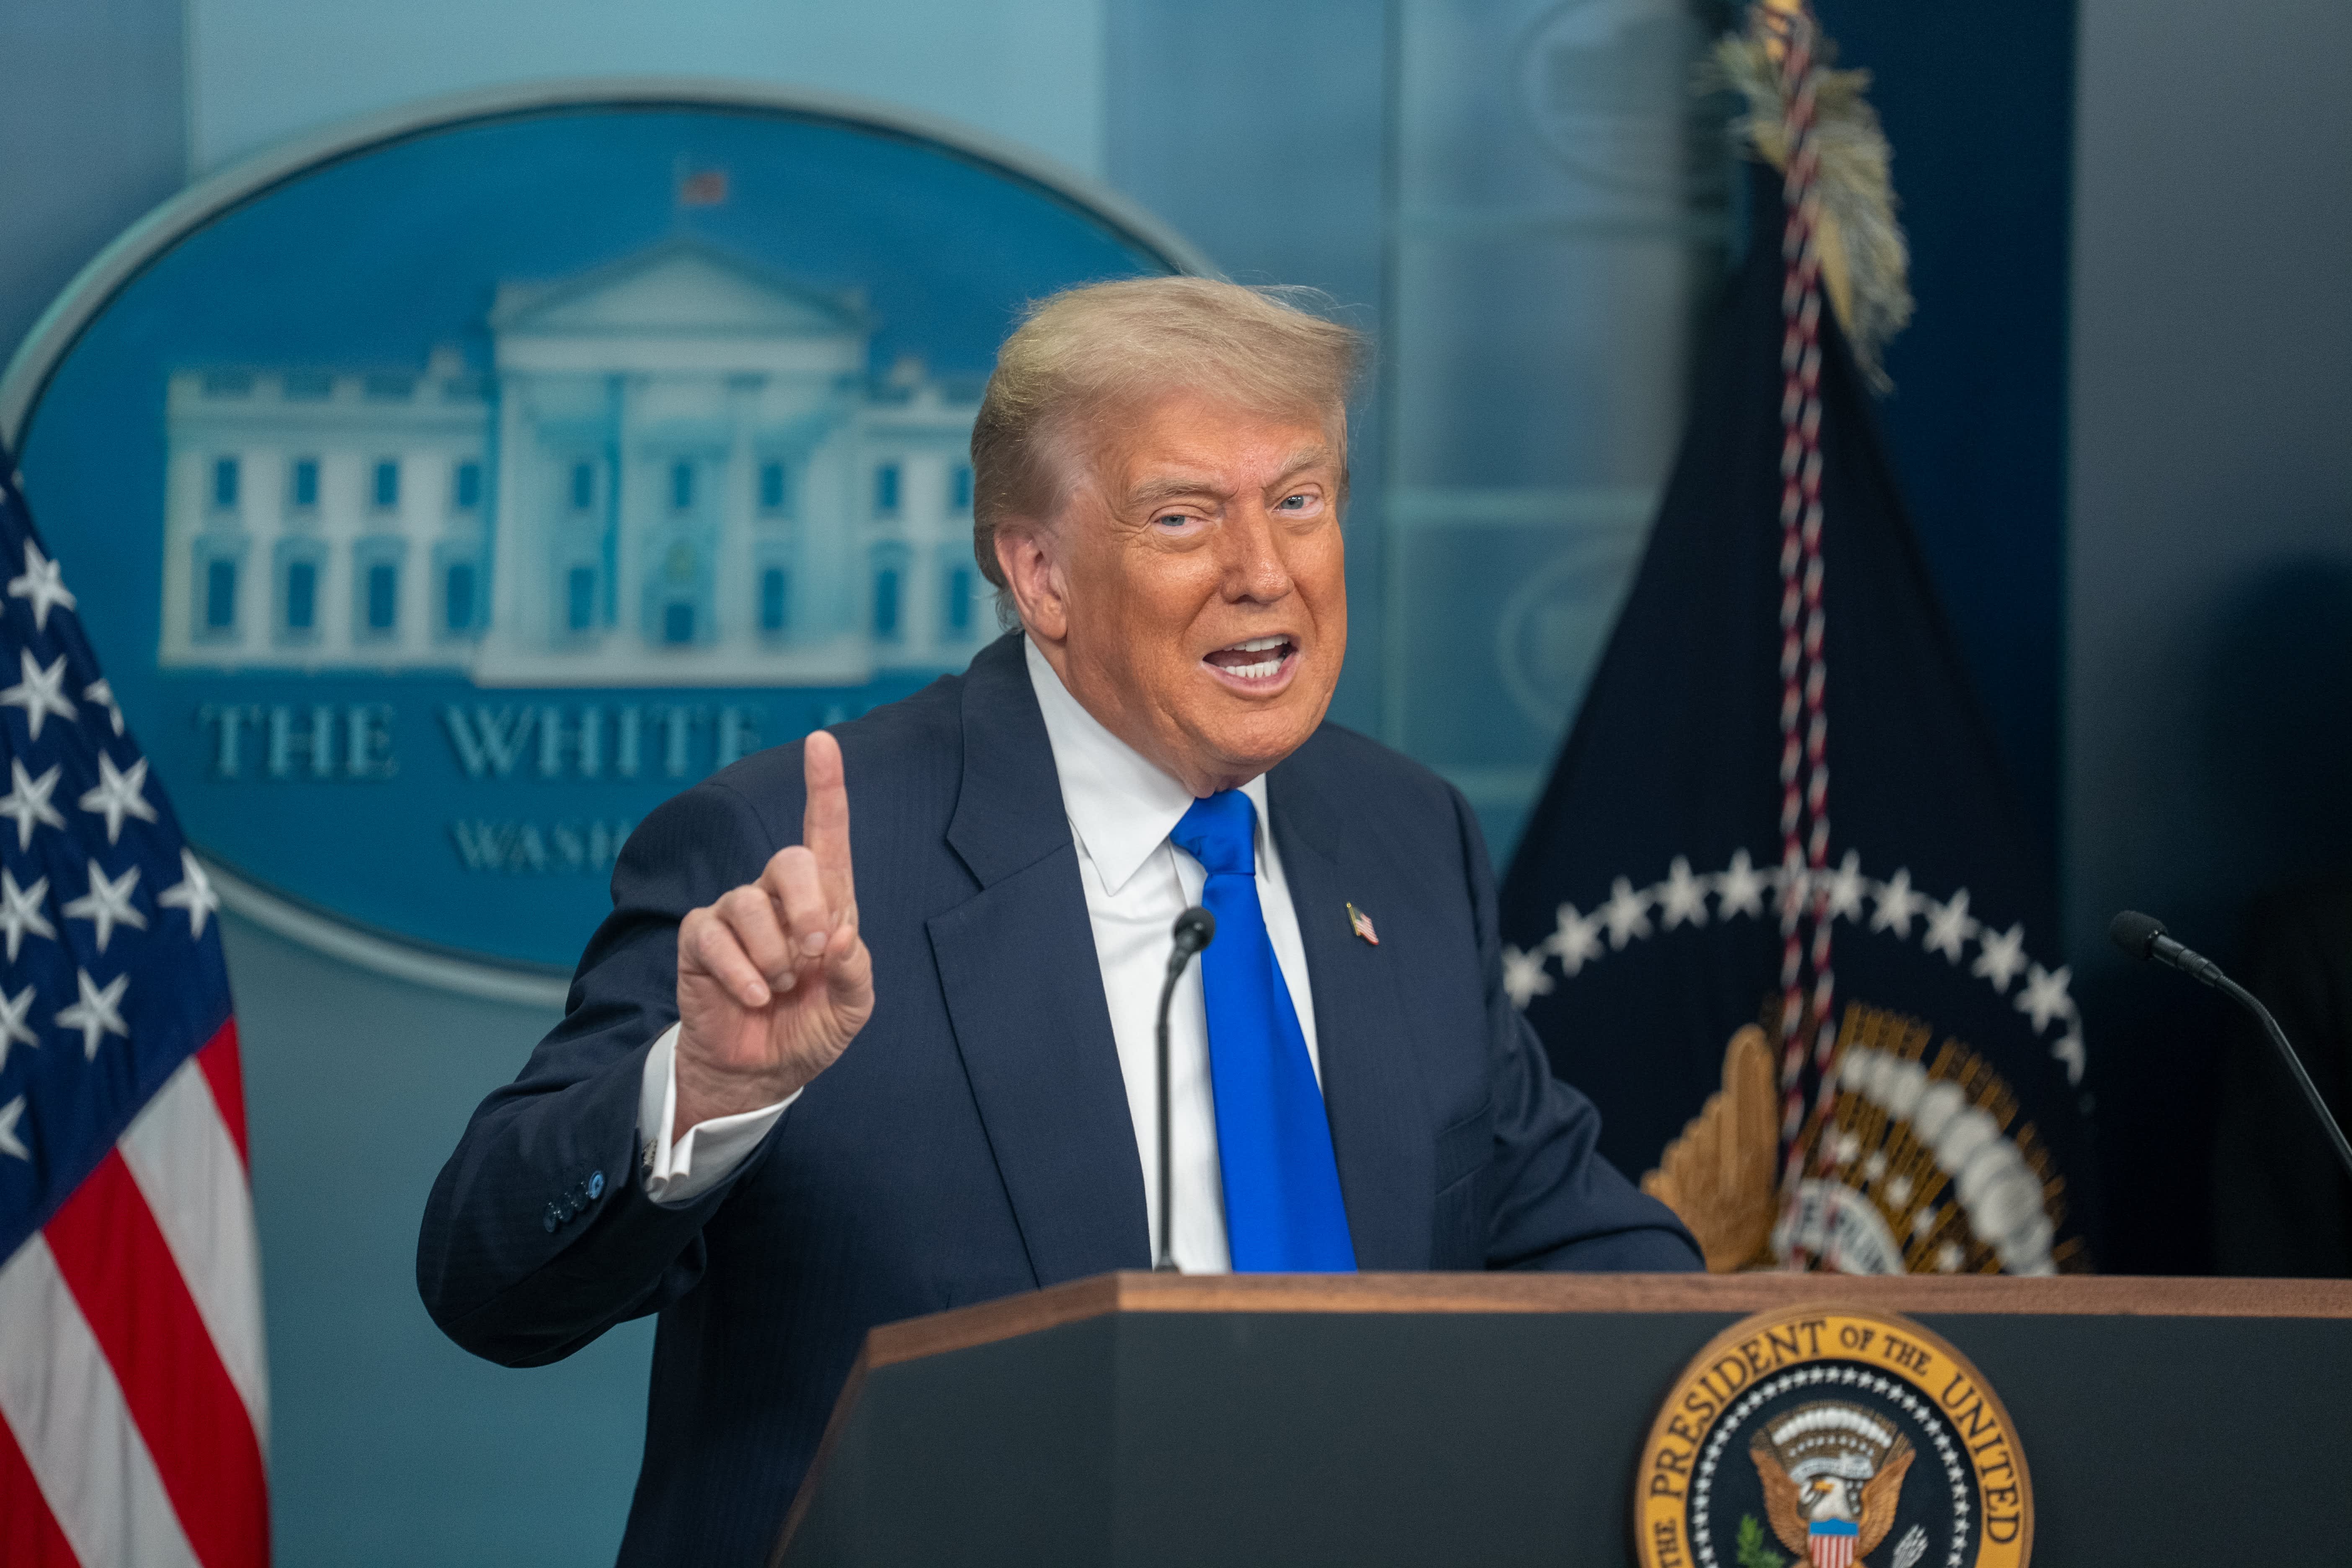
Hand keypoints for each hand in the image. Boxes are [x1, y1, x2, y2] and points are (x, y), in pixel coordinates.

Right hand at [673, 730, 873, 1136]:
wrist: (762, 1072)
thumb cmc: (810, 1028)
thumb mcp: (852, 1007)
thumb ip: (857, 971)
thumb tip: (840, 938)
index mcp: (825, 903)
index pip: (825, 834)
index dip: (825, 787)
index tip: (822, 741)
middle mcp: (778, 897)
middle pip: (790, 860)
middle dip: (809, 908)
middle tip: (816, 954)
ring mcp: (736, 914)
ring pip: (752, 903)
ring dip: (774, 956)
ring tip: (780, 987)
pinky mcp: (700, 939)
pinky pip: (715, 936)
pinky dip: (742, 973)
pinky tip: (754, 998)